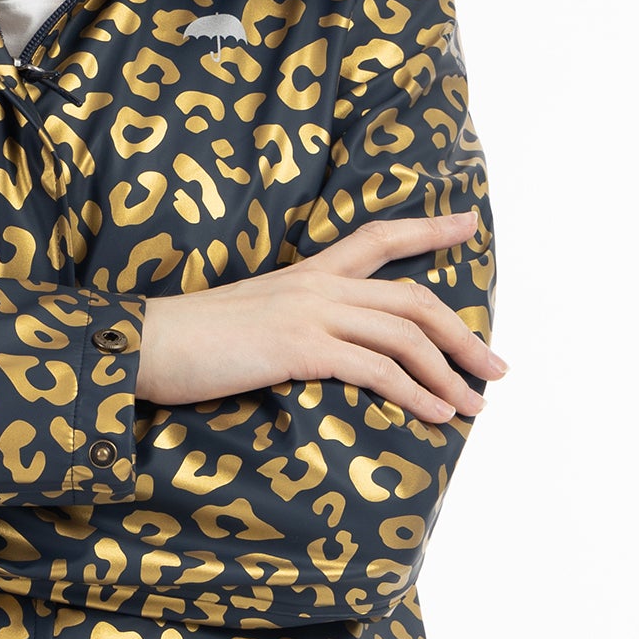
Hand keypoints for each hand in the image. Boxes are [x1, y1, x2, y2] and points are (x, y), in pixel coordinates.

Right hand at [134, 212, 504, 421]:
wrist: (143, 344)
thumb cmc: (187, 344)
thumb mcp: (248, 322)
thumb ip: (291, 328)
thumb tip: (323, 356)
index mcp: (305, 274)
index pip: (377, 238)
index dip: (428, 230)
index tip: (468, 224)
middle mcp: (315, 285)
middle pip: (412, 298)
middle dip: (463, 334)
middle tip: (496, 367)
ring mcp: (309, 312)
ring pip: (404, 334)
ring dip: (449, 373)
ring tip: (473, 405)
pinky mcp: (299, 345)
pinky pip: (375, 368)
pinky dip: (413, 392)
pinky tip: (433, 414)